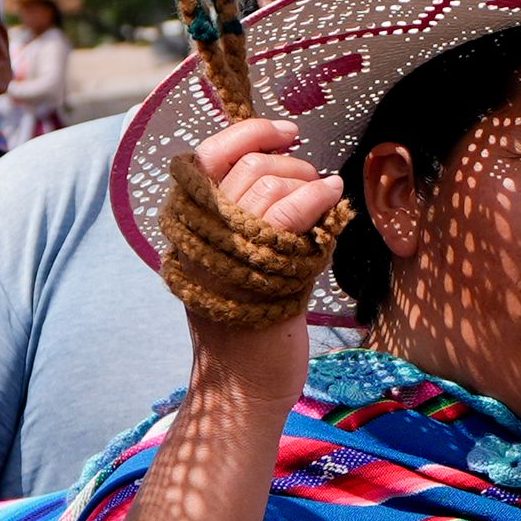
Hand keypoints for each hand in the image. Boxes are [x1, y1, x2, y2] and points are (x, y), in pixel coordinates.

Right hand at [184, 116, 335, 397]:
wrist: (243, 388)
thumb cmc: (250, 328)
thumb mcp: (242, 264)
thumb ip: (248, 221)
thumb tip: (283, 172)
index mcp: (187, 228)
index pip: (204, 157)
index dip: (248, 133)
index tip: (286, 132)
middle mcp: (197, 235)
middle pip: (246, 167)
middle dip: (290, 164)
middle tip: (314, 183)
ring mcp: (224, 252)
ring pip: (269, 183)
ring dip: (308, 182)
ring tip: (324, 202)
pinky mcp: (258, 269)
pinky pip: (288, 211)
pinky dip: (317, 195)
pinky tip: (333, 197)